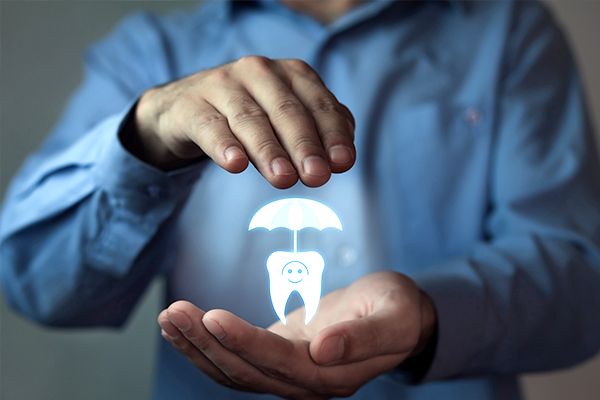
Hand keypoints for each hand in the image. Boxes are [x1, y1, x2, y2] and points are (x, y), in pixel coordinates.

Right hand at [127, 56, 355, 187]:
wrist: (185, 108)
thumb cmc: (250, 116)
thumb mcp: (286, 119)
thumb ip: (319, 131)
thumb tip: (341, 158)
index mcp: (291, 74)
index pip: (319, 105)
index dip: (333, 134)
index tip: (342, 163)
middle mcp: (259, 72)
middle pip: (287, 111)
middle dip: (305, 145)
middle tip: (317, 176)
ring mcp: (222, 85)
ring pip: (250, 119)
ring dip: (269, 150)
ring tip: (283, 178)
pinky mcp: (191, 105)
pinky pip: (210, 126)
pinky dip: (224, 145)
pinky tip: (235, 164)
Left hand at [157, 272, 436, 398]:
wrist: (395, 317)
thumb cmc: (397, 311)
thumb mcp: (393, 316)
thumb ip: (362, 337)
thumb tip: (325, 350)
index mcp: (331, 378)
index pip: (278, 364)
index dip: (244, 343)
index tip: (212, 317)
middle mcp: (304, 385)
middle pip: (245, 371)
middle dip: (206, 343)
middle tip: (175, 311)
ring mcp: (287, 375)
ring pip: (233, 371)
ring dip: (197, 346)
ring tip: (169, 317)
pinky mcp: (277, 359)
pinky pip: (236, 359)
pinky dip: (206, 346)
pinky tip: (184, 328)